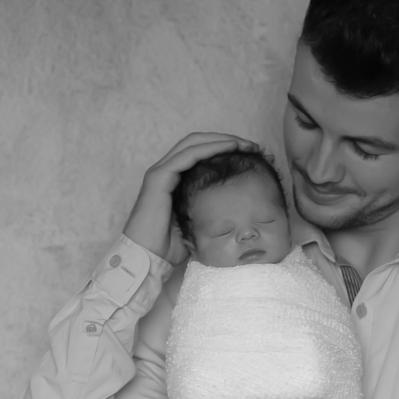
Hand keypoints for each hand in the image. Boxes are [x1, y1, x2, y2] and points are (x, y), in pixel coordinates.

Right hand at [123, 132, 260, 264]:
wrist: (147, 259)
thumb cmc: (168, 248)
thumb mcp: (195, 226)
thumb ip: (207, 214)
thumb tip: (232, 216)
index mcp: (174, 180)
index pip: (200, 153)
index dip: (224, 149)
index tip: (250, 155)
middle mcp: (166, 171)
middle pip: (198, 143)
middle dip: (226, 139)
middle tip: (251, 145)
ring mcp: (161, 172)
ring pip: (193, 143)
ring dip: (221, 140)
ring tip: (244, 144)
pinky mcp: (159, 177)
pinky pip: (188, 155)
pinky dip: (210, 147)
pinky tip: (229, 147)